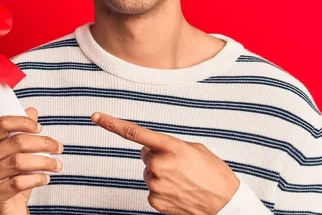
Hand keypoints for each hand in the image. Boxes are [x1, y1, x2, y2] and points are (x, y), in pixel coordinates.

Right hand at [0, 107, 64, 214]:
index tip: (40, 128)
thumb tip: (31, 111)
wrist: (7, 206)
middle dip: (43, 143)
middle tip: (58, 148)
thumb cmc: (12, 175)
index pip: (2, 123)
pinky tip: (46, 178)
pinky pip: (19, 182)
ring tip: (57, 165)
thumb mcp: (17, 152)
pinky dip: (37, 178)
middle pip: (16, 142)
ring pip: (19, 162)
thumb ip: (22, 131)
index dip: (23, 122)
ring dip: (44, 161)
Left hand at [91, 112, 239, 214]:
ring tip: (183, 180)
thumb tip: (149, 151)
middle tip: (180, 165)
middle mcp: (159, 165)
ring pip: (149, 173)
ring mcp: (156, 184)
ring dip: (162, 175)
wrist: (225, 204)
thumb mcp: (195, 149)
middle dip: (158, 157)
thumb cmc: (214, 173)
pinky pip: (152, 190)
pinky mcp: (155, 201)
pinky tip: (179, 192)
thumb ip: (169, 145)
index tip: (95, 116)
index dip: (112, 124)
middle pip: (146, 155)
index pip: (135, 133)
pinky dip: (163, 190)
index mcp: (171, 147)